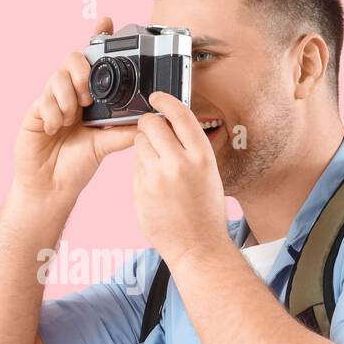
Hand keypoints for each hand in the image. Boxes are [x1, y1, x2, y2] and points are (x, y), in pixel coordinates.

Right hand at [11, 17, 139, 210]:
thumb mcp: (106, 144)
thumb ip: (124, 129)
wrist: (52, 187)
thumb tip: (151, 118)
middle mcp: (68, 94)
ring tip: (73, 117)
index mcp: (87, 98)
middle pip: (72, 59)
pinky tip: (57, 128)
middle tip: (87, 94)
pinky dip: (55, 112)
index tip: (106, 22)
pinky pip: (45, 99)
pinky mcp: (35, 112)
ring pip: (57, 76)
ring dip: (68, 95)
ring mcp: (50, 101)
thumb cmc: (77, 166)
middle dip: (81, 70)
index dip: (97, 39)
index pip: (92, 62)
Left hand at [132, 91, 231, 269]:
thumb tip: (170, 128)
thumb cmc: (205, 212)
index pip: (180, 114)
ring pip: (139, 144)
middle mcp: (179, 163)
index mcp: (202, 156)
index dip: (165, 100)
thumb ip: (190, 150)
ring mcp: (157, 177)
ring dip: (143, 146)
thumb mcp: (208, 174)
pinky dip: (141, 168)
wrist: (197, 247)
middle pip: (152, 124)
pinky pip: (135, 167)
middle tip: (150, 130)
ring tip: (156, 164)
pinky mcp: (141, 190)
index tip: (156, 96)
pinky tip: (153, 184)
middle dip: (148, 123)